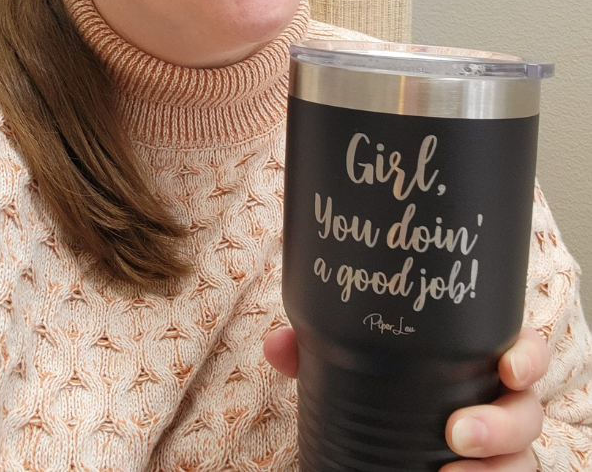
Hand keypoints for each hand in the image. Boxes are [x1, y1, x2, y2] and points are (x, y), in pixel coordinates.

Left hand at [263, 326, 549, 470]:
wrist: (378, 456)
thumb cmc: (380, 399)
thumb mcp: (349, 375)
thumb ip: (314, 354)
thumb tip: (277, 345)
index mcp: (474, 363)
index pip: (520, 350)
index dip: (526, 355)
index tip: (507, 365)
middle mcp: (498, 406)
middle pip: (528, 410)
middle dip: (502, 422)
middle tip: (457, 431)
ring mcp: (500, 453)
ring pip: (524, 459)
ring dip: (495, 469)